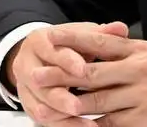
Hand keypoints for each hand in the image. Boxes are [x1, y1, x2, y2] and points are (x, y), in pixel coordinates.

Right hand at [6, 21, 128, 125]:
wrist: (44, 55)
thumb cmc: (67, 45)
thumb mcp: (82, 35)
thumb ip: (101, 34)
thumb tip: (120, 28)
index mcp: (39, 42)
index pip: (50, 51)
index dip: (67, 60)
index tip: (83, 69)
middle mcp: (26, 64)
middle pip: (39, 83)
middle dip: (59, 96)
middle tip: (77, 106)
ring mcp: (25, 87)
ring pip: (40, 105)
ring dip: (62, 117)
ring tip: (86, 125)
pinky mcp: (30, 106)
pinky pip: (43, 120)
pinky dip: (63, 126)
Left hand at [30, 31, 146, 126]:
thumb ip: (132, 51)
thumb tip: (106, 44)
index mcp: (141, 52)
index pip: (99, 41)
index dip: (72, 40)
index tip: (50, 38)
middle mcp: (138, 73)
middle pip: (90, 74)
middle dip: (61, 76)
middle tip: (36, 75)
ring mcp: (141, 99)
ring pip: (96, 104)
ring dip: (70, 106)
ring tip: (48, 105)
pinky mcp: (146, 123)